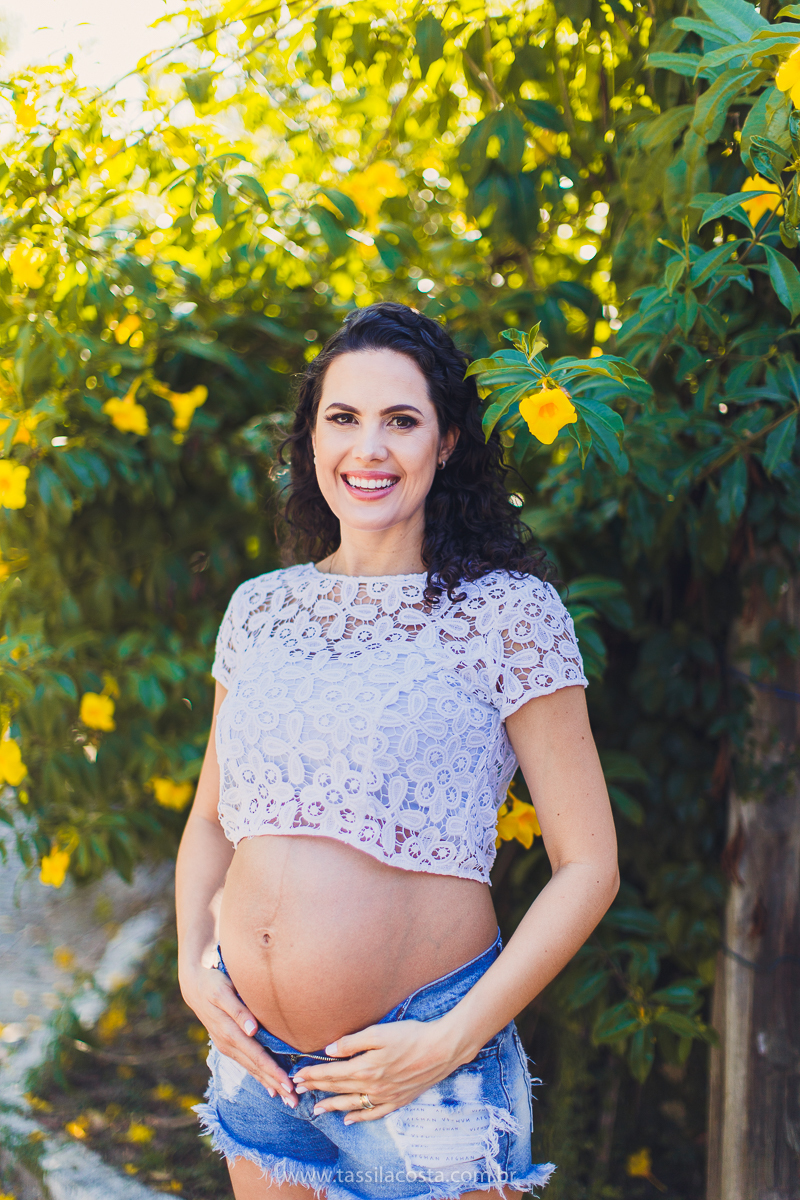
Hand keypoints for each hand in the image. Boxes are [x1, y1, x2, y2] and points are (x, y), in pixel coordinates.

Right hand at [179, 962, 296, 1105]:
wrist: (193, 985)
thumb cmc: (213, 983)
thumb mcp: (224, 992)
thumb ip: (239, 1011)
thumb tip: (252, 1029)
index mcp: (229, 1032)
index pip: (256, 1056)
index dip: (272, 1071)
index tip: (288, 1084)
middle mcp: (228, 1043)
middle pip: (255, 1067)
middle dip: (275, 1084)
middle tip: (293, 1101)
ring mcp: (226, 1046)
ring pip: (251, 1068)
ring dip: (268, 1083)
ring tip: (286, 1099)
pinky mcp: (227, 1044)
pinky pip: (246, 1063)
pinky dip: (258, 1075)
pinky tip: (269, 1087)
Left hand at [291, 1017, 464, 1123]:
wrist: (442, 1049)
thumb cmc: (411, 1036)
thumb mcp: (379, 1032)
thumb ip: (352, 1042)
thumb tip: (329, 1050)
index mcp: (365, 1067)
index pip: (332, 1073)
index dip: (313, 1074)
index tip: (298, 1076)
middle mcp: (372, 1086)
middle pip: (338, 1088)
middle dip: (317, 1088)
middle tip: (299, 1089)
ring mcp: (385, 1096)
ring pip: (352, 1104)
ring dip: (332, 1105)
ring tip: (316, 1109)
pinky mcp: (397, 1100)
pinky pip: (373, 1113)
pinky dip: (359, 1117)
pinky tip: (349, 1120)